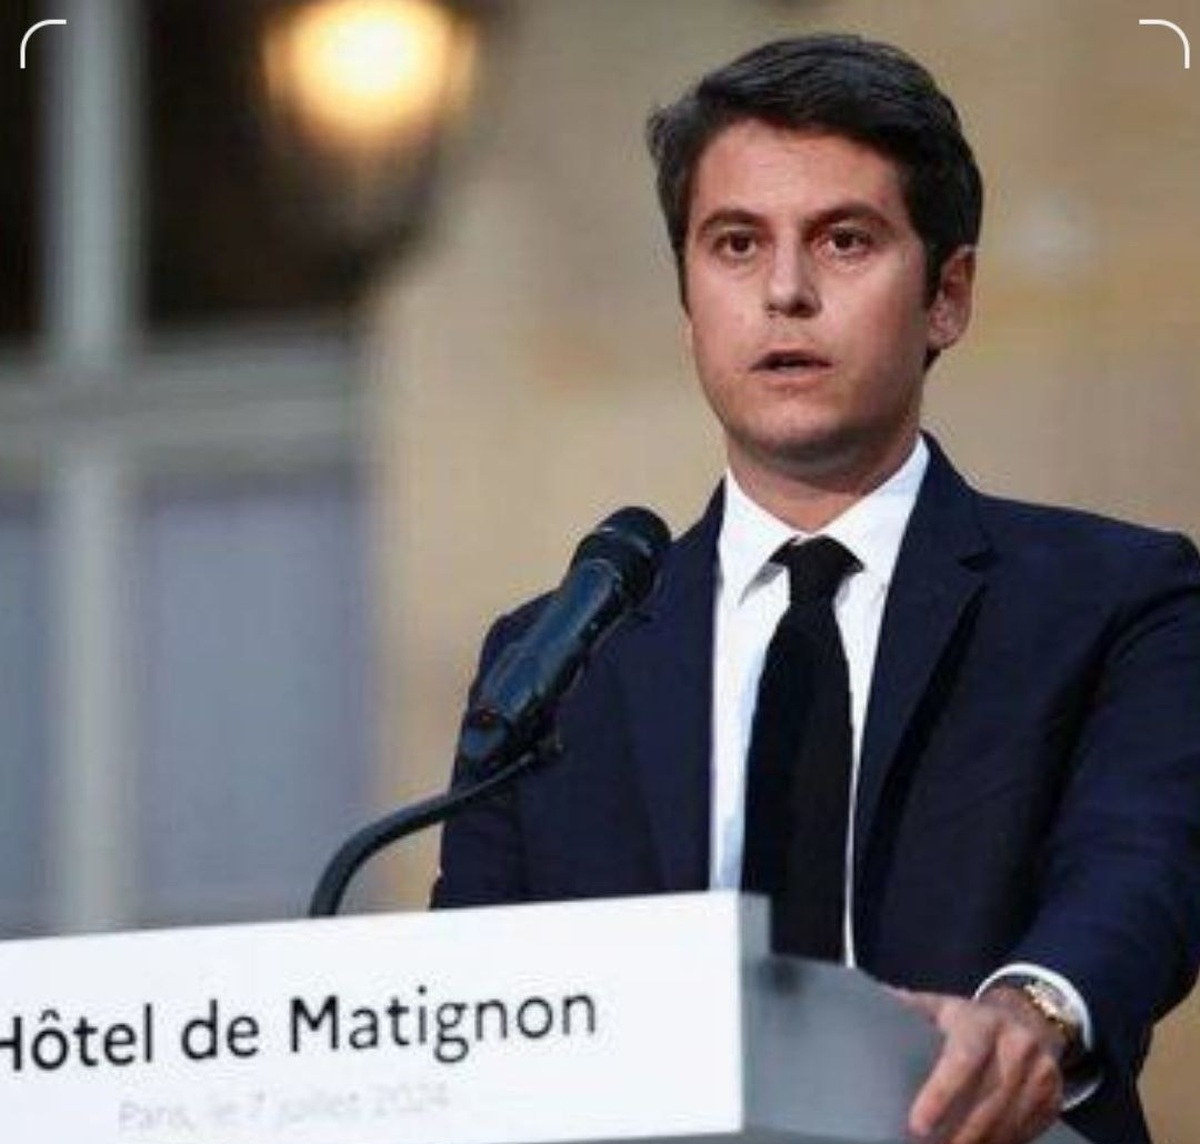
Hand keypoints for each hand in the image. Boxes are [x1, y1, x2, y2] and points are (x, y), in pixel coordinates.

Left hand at [895, 987, 1065, 1143]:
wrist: (1029, 1019)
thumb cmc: (969, 1020)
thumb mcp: (941, 1007)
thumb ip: (910, 1009)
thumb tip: (869, 1004)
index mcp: (982, 1021)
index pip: (962, 1061)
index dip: (940, 1094)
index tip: (917, 1125)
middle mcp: (1017, 1044)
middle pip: (987, 1100)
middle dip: (958, 1133)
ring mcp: (1041, 1072)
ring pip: (1008, 1121)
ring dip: (978, 1142)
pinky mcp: (1054, 1096)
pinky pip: (1027, 1130)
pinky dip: (1002, 1143)